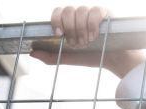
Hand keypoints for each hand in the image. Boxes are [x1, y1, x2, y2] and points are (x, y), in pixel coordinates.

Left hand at [30, 6, 144, 77]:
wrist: (113, 61)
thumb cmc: (92, 57)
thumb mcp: (69, 58)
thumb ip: (50, 56)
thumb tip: (32, 52)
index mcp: (70, 22)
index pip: (58, 12)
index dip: (56, 21)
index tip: (59, 35)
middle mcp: (79, 14)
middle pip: (67, 10)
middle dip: (70, 28)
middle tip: (76, 43)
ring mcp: (92, 12)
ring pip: (80, 11)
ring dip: (81, 29)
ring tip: (87, 42)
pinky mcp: (105, 13)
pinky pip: (95, 11)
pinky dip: (92, 24)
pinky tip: (95, 35)